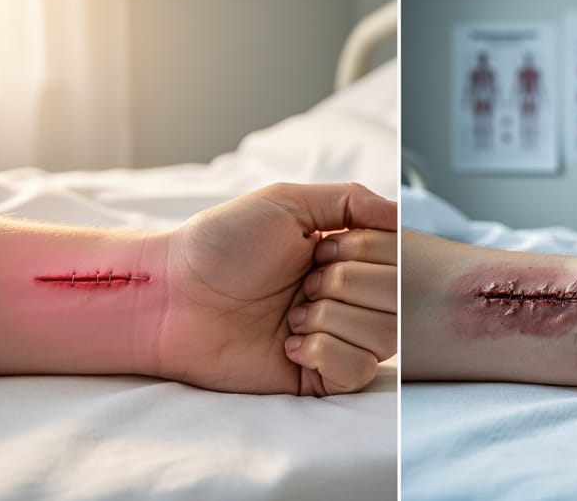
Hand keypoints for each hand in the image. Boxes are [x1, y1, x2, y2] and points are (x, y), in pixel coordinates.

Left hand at [151, 183, 395, 394]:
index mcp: (346, 257)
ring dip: (333, 320)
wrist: (173, 297)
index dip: (365, 254)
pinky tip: (290, 344)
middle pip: (399, 299)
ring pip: (384, 336)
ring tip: (291, 315)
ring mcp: (337, 338)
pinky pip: (358, 371)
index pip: (401, 258)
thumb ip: (352, 200)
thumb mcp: (286, 202)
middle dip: (346, 285)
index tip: (319, 249)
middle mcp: (348, 297)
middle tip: (301, 283)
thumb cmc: (220, 244)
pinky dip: (326, 352)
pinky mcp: (319, 377)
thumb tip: (403, 214)